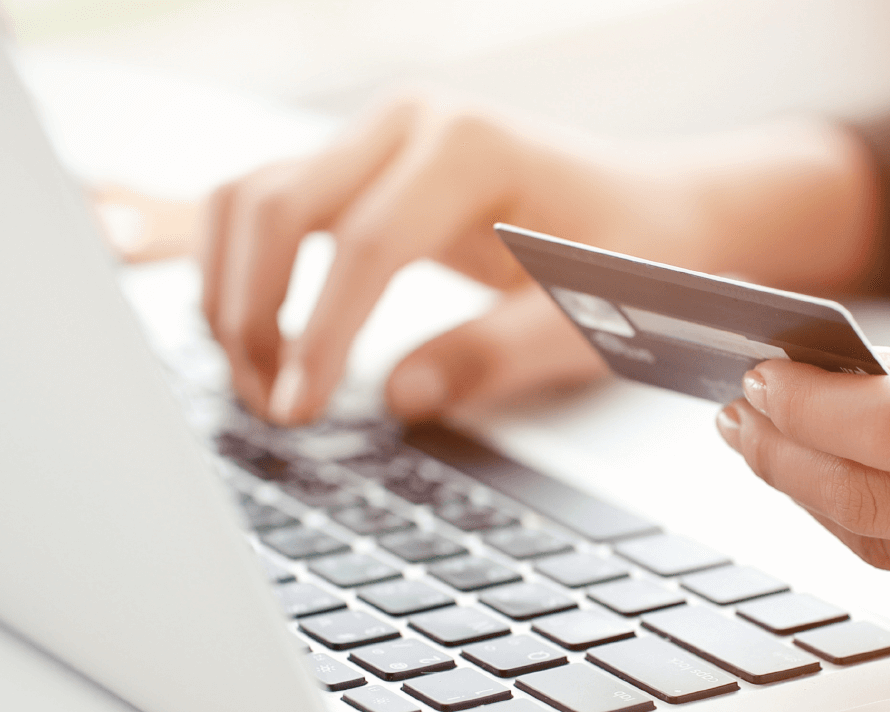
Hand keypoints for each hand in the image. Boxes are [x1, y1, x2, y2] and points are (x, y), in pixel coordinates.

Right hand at [200, 91, 875, 423]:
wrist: (659, 210)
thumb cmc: (636, 258)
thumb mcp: (590, 316)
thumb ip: (499, 355)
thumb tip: (402, 397)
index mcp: (471, 148)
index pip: (364, 245)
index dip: (320, 336)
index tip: (299, 411)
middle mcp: (409, 123)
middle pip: (276, 207)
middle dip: (253, 314)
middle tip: (272, 410)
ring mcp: (375, 138)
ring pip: (249, 200)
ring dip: (231, 294)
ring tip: (259, 385)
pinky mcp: (356, 167)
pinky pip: (264, 207)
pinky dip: (240, 273)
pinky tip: (261, 345)